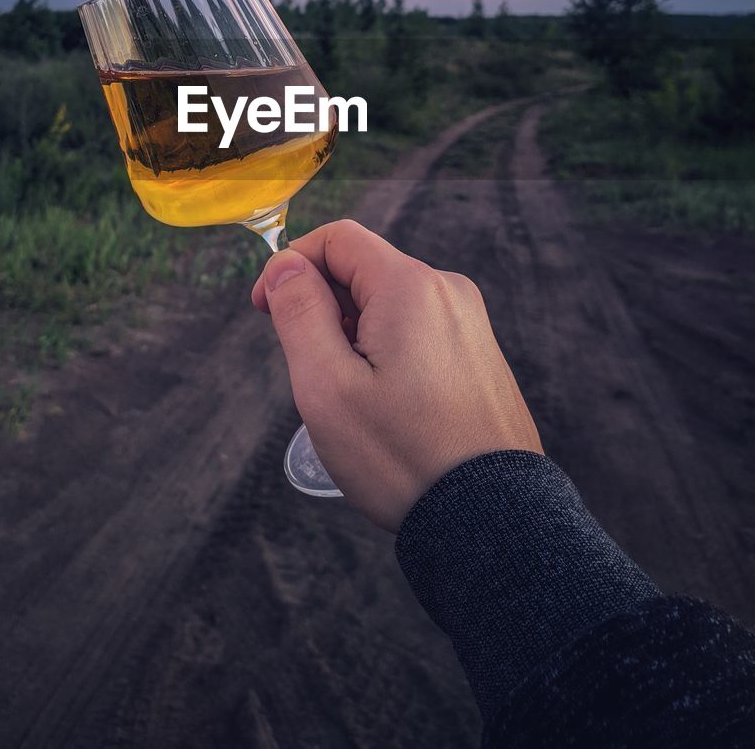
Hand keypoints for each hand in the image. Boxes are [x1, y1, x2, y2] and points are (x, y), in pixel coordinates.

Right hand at [251, 219, 542, 531]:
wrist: (491, 519)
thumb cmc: (403, 456)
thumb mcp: (326, 385)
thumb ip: (299, 312)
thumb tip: (284, 265)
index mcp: (409, 287)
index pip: (337, 238)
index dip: (290, 264)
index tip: (264, 308)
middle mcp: (447, 291)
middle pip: (364, 268)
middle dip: (322, 305)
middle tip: (308, 369)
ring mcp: (468, 322)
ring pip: (388, 302)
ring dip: (353, 332)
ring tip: (351, 397)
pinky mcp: (478, 352)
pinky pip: (417, 329)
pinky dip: (386, 350)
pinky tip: (385, 406)